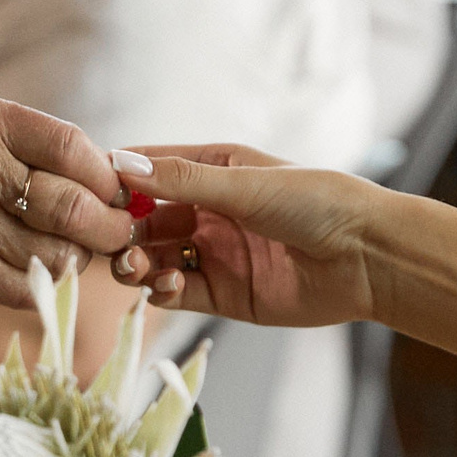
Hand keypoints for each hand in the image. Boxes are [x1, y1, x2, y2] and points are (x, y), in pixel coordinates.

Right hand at [0, 91, 134, 306]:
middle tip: (116, 228)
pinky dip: (47, 282)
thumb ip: (28, 142)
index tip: (115, 187)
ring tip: (73, 247)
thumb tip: (108, 175)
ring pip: (56, 255)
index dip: (105, 174)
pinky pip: (27, 287)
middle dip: (108, 225)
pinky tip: (41, 267)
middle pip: (72, 208)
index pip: (72, 148)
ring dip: (78, 257)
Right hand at [106, 144, 380, 326]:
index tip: (88, 190)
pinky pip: (178, 292)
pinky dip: (163, 289)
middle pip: (145, 220)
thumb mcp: (243, 184)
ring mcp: (215, 252)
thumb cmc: (317, 202)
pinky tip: (167, 285)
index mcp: (216, 169)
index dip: (118, 179)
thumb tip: (121, 163)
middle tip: (107, 240)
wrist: (367, 258)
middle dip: (122, 230)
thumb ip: (181, 181)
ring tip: (133, 266)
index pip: (152, 169)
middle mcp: (210, 210)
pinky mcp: (224, 294)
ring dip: (137, 262)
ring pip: (155, 258)